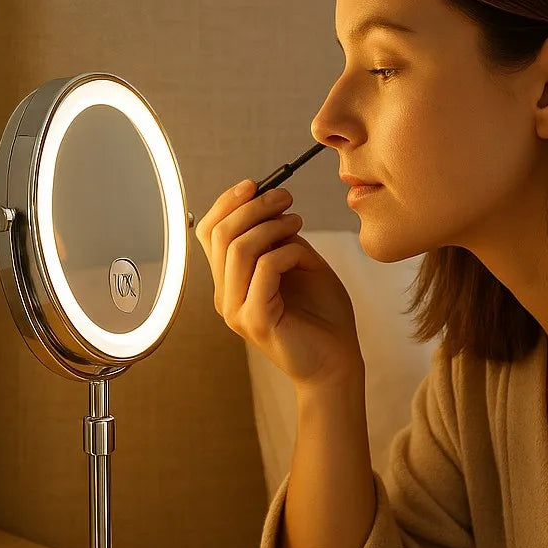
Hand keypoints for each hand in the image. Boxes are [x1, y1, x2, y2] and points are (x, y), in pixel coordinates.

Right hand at [194, 179, 363, 387]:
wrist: (338, 363)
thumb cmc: (323, 315)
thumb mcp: (300, 264)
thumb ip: (280, 239)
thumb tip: (270, 205)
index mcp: (230, 282)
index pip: (209, 233)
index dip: (227, 203)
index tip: (255, 184)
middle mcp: (226, 296)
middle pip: (219, 235)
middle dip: (252, 206)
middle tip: (286, 198)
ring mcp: (237, 311)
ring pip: (237, 249)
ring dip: (270, 226)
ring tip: (297, 221)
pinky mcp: (256, 321)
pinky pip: (263, 270)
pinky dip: (286, 252)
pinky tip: (305, 256)